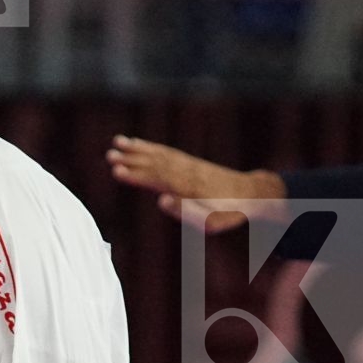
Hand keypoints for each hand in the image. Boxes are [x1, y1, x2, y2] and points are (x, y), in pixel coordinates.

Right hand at [106, 136, 283, 233]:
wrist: (253, 193)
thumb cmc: (230, 212)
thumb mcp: (210, 220)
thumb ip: (184, 210)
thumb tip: (160, 199)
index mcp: (188, 186)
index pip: (156, 179)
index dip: (136, 175)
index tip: (116, 170)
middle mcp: (186, 171)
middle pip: (154, 163)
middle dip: (131, 159)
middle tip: (109, 155)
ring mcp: (188, 164)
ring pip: (159, 154)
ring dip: (137, 149)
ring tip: (117, 142)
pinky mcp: (191, 162)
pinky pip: (167, 152)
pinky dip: (151, 147)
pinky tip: (139, 144)